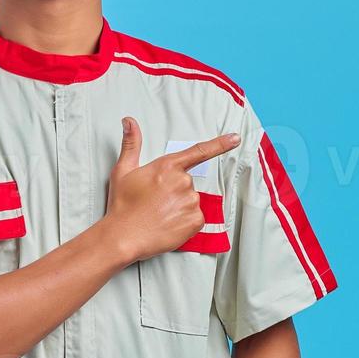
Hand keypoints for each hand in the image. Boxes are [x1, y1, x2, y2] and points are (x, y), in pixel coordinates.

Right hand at [103, 116, 239, 264]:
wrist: (123, 236)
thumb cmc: (122, 204)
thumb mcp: (123, 170)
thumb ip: (131, 143)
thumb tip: (129, 121)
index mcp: (168, 166)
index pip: (199, 151)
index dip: (220, 144)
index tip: (236, 138)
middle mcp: (183, 181)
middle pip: (186, 182)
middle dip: (174, 191)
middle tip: (154, 202)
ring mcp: (191, 201)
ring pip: (191, 200)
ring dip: (179, 206)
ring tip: (158, 215)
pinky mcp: (195, 220)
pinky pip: (195, 217)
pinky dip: (184, 221)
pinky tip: (168, 224)